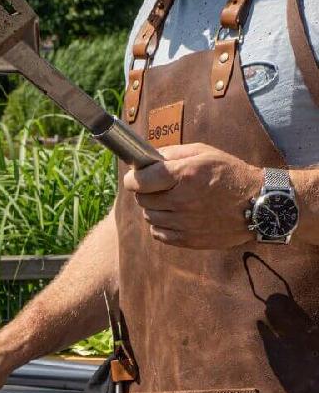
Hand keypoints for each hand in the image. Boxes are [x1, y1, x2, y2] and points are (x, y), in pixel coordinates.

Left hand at [122, 143, 260, 249]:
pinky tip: (176, 215)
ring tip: (172, 200)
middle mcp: (182, 201)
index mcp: (186, 175)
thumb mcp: (205, 153)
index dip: (133, 178)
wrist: (258, 205)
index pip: (141, 181)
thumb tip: (146, 159)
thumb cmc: (230, 174)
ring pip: (149, 216)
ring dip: (155, 208)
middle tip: (160, 187)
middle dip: (147, 191)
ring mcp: (183, 223)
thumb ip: (173, 154)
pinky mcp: (186, 239)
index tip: (135, 177)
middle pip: (143, 199)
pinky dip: (161, 224)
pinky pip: (157, 232)